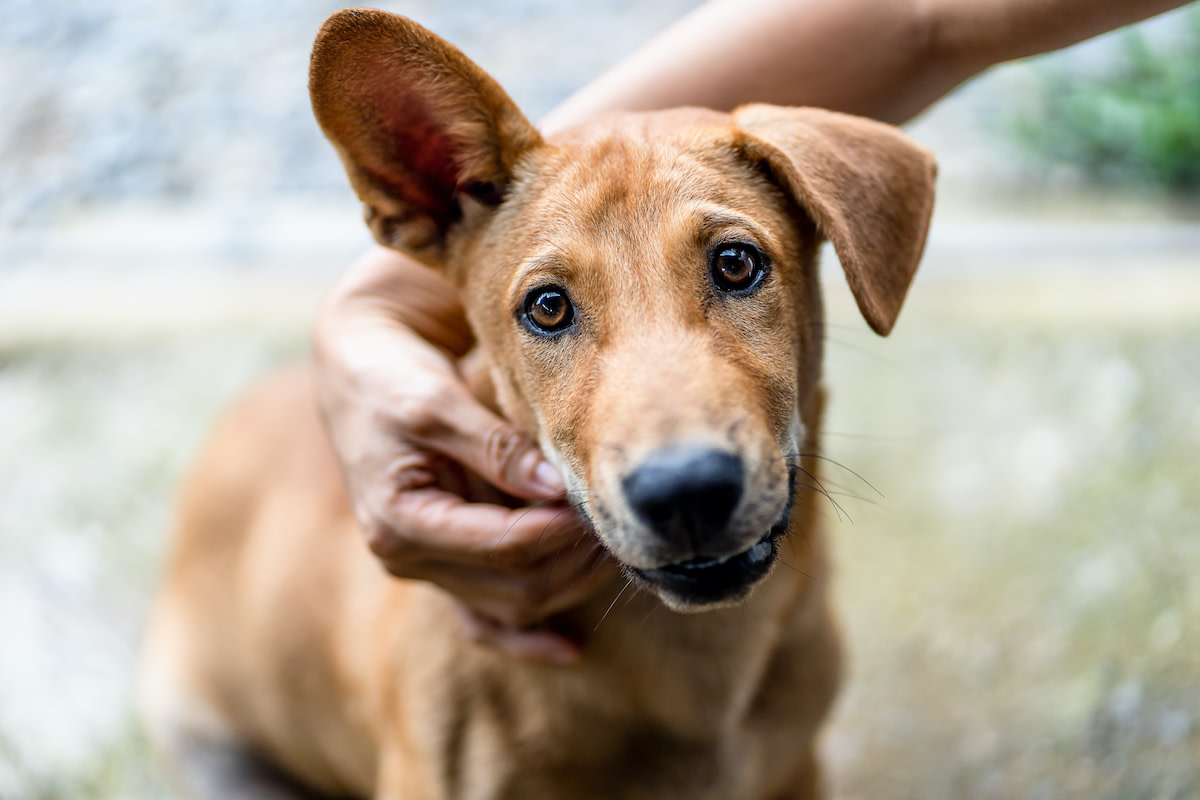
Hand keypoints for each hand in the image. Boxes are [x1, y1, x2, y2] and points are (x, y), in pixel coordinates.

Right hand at [313, 247, 618, 661]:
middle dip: (574, 561)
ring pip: (513, 606)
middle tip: (621, 528)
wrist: (358, 374)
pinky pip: (488, 620)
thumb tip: (556, 486)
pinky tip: (571, 650)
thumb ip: (495, 447)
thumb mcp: (436, 403)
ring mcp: (428, 567)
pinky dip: (529, 637)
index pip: (501, 544)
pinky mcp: (446, 563)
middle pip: (514, 586)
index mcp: (399, 523)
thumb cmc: (390, 380)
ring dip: (569, 584)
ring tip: (617, 552)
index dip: (558, 529)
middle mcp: (409, 559)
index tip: (597, 503)